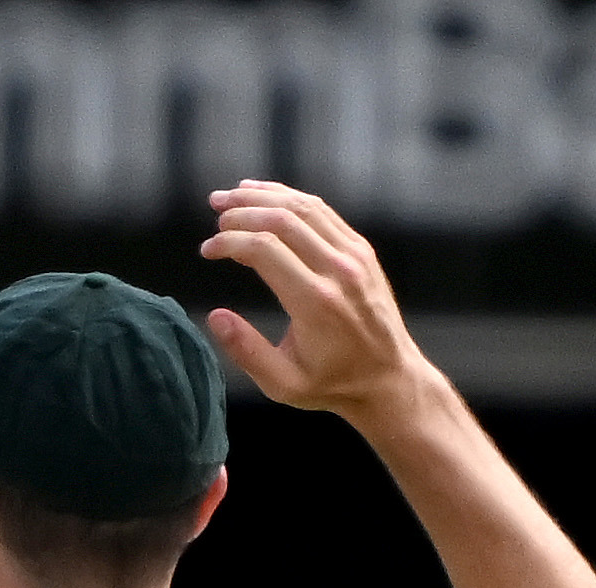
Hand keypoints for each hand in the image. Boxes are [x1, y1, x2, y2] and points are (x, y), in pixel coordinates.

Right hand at [199, 182, 434, 423]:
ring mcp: (353, 255)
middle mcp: (337, 270)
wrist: (388, 376)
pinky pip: (322, 212)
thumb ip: (246, 351)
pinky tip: (266, 196)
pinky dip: (290, 198)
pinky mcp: (360, 249)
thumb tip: (214, 317)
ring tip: (232, 195)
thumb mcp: (283, 384)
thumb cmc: (332, 384)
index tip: (207, 251)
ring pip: (304, 208)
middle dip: (242, 210)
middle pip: (283, 219)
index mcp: (315, 303)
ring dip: (264, 196)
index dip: (229, 242)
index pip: (265, 250)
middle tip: (214, 210)